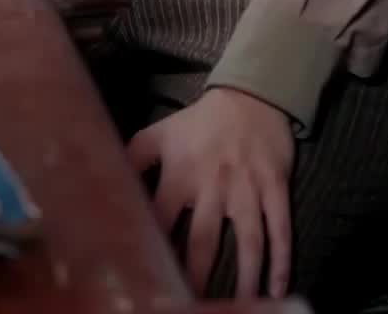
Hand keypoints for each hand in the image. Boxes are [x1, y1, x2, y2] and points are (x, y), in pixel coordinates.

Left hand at [127, 87, 293, 298]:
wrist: (251, 93)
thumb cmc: (201, 121)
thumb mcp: (162, 132)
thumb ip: (134, 158)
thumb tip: (106, 178)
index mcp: (181, 174)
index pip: (162, 220)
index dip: (155, 250)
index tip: (152, 279)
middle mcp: (214, 185)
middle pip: (205, 240)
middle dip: (198, 276)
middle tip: (194, 304)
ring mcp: (247, 187)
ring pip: (249, 240)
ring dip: (245, 276)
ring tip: (241, 305)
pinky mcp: (274, 186)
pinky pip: (281, 227)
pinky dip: (281, 259)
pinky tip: (277, 290)